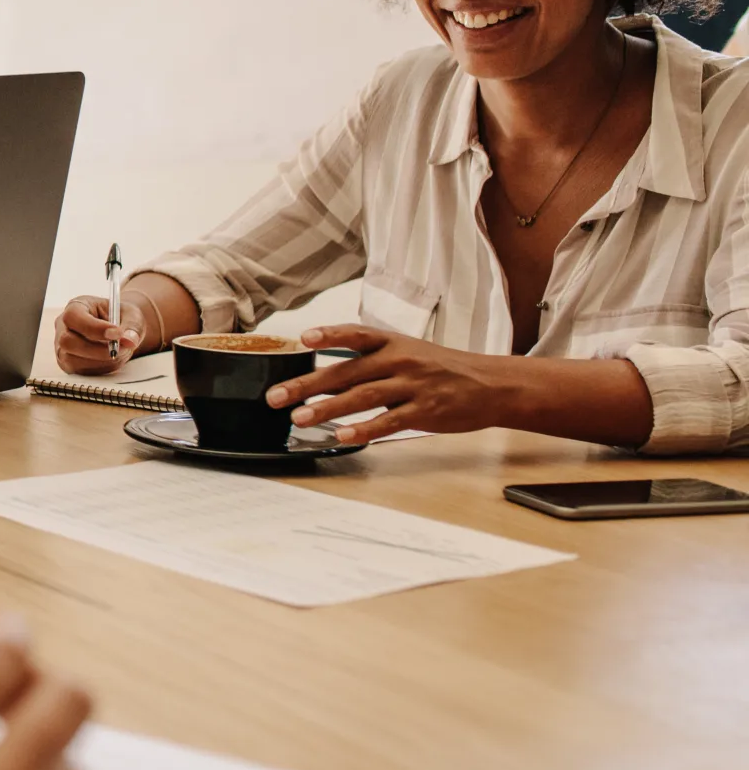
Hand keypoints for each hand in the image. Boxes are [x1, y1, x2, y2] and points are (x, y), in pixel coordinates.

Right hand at [52, 294, 142, 375]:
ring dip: (102, 361)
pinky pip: (82, 371)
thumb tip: (129, 341)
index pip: (73, 316)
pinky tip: (113, 359)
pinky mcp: (69, 363)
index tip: (117, 334)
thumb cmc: (121, 318)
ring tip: (121, 352)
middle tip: (121, 349)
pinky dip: (102, 368)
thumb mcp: (131, 316)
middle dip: (97, 349)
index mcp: (76, 307)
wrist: (119, 331)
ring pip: (74, 360)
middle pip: (67, 341)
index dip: (94, 327)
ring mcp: (63, 347)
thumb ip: (131, 326)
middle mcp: (63, 327)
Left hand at [265, 326, 525, 443]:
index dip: (330, 334)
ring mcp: (413, 385)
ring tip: (300, 418)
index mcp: (392, 342)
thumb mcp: (406, 352)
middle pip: (347, 371)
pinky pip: (390, 421)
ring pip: (363, 396)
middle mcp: (400, 360)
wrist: (492, 384)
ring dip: (328, 408)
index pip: (356, 334)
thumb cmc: (440, 368)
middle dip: (308, 384)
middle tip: (277, 396)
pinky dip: (365, 428)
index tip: (303, 338)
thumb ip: (366, 362)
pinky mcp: (425, 411)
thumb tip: (321, 377)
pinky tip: (343, 435)